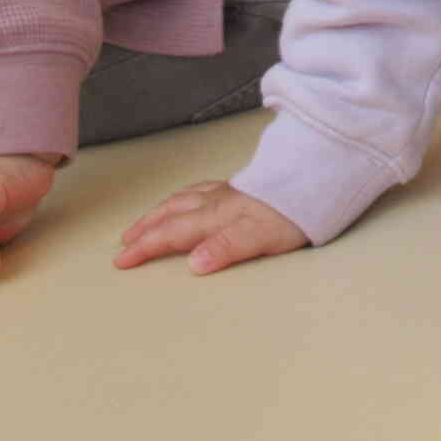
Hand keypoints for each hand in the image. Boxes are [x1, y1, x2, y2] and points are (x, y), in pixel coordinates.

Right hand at [113, 181, 307, 273]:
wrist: (319, 177)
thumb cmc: (293, 211)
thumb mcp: (261, 236)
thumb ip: (226, 248)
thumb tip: (194, 264)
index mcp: (216, 216)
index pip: (171, 233)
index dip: (145, 247)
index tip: (122, 260)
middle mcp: (217, 201)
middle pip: (171, 213)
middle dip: (145, 228)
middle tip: (125, 241)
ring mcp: (229, 191)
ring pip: (184, 198)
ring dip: (160, 210)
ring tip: (147, 219)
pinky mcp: (243, 187)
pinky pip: (201, 189)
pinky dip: (184, 196)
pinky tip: (190, 198)